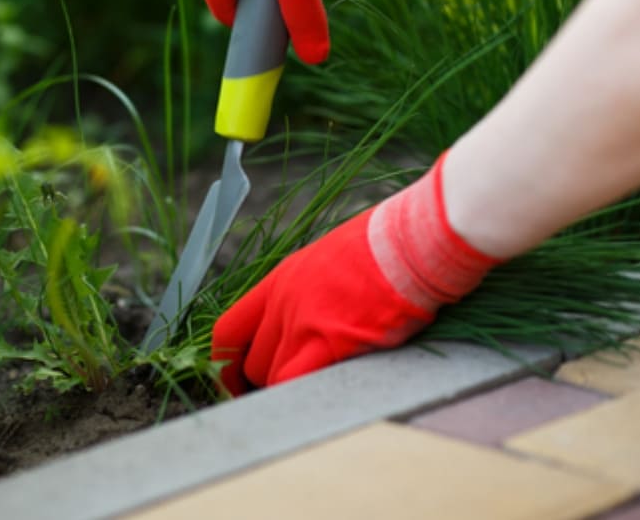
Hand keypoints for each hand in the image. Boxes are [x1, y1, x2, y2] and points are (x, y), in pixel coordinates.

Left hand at [210, 154, 499, 394]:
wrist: (412, 240)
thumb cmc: (386, 245)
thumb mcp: (330, 259)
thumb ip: (312, 291)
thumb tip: (315, 313)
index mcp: (280, 280)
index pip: (230, 330)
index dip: (227, 364)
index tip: (239, 381)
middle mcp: (284, 303)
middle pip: (252, 363)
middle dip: (265, 385)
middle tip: (286, 397)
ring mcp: (305, 322)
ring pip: (274, 379)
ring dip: (290, 395)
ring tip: (314, 398)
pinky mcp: (333, 342)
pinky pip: (298, 384)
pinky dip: (303, 399)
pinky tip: (323, 400)